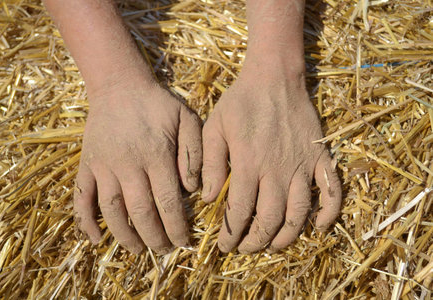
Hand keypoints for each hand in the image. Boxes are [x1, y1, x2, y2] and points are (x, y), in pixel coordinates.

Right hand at [74, 79, 201, 253]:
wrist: (119, 85)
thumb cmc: (158, 104)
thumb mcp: (186, 119)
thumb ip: (195, 152)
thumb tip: (193, 189)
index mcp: (156, 155)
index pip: (168, 202)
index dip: (176, 227)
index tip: (183, 242)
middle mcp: (128, 165)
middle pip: (141, 212)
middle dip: (155, 237)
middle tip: (164, 250)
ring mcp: (104, 166)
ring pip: (112, 210)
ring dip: (124, 236)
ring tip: (137, 251)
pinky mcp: (87, 165)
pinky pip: (82, 197)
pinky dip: (85, 220)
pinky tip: (96, 238)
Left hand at [201, 67, 341, 252]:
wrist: (273, 77)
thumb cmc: (240, 102)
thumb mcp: (214, 127)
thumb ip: (210, 163)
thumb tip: (208, 198)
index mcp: (248, 164)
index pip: (239, 212)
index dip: (231, 234)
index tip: (224, 246)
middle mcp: (277, 170)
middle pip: (269, 219)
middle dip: (256, 241)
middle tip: (245, 248)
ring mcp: (302, 165)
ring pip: (299, 213)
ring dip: (287, 236)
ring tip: (273, 246)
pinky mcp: (319, 157)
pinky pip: (332, 190)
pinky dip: (329, 212)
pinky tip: (320, 227)